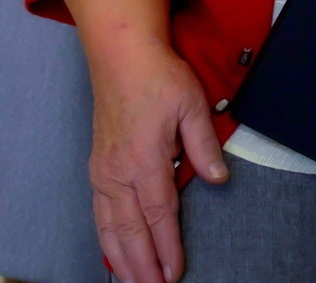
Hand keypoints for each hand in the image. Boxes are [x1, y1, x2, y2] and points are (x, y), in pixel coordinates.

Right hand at [86, 44, 227, 282]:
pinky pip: (98, 213)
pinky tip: (112, 253)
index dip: (168, 248)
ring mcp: (103, 170)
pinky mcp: (97, 166)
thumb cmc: (158, 75)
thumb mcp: (192, 103)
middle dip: (143, 266)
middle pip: (131, 230)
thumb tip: (218, 179)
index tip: (175, 273)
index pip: (159, 215)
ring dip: (121, 259)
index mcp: (144, 158)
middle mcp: (118, 171)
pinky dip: (105, 238)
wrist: (121, 54)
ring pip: (109, 227)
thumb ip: (204, 145)